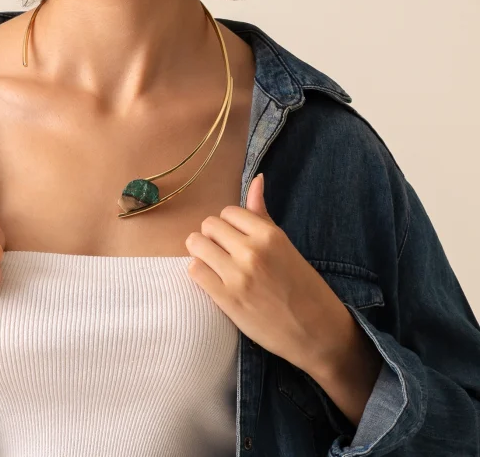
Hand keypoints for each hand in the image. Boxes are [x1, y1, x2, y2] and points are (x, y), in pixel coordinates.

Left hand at [185, 173, 348, 372]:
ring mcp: (238, 276)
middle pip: (208, 226)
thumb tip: (257, 178)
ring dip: (202, 254)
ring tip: (216, 266)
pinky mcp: (226, 299)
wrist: (318, 333)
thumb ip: (262, 214)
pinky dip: (200, 273)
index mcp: (269, 235)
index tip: (236, 240)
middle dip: (212, 238)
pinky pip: (194, 270)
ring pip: (196, 245)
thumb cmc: (302, 286)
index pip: (227, 212)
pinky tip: (214, 281)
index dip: (228, 226)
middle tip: (225, 254)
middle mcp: (252, 251)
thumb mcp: (284, 244)